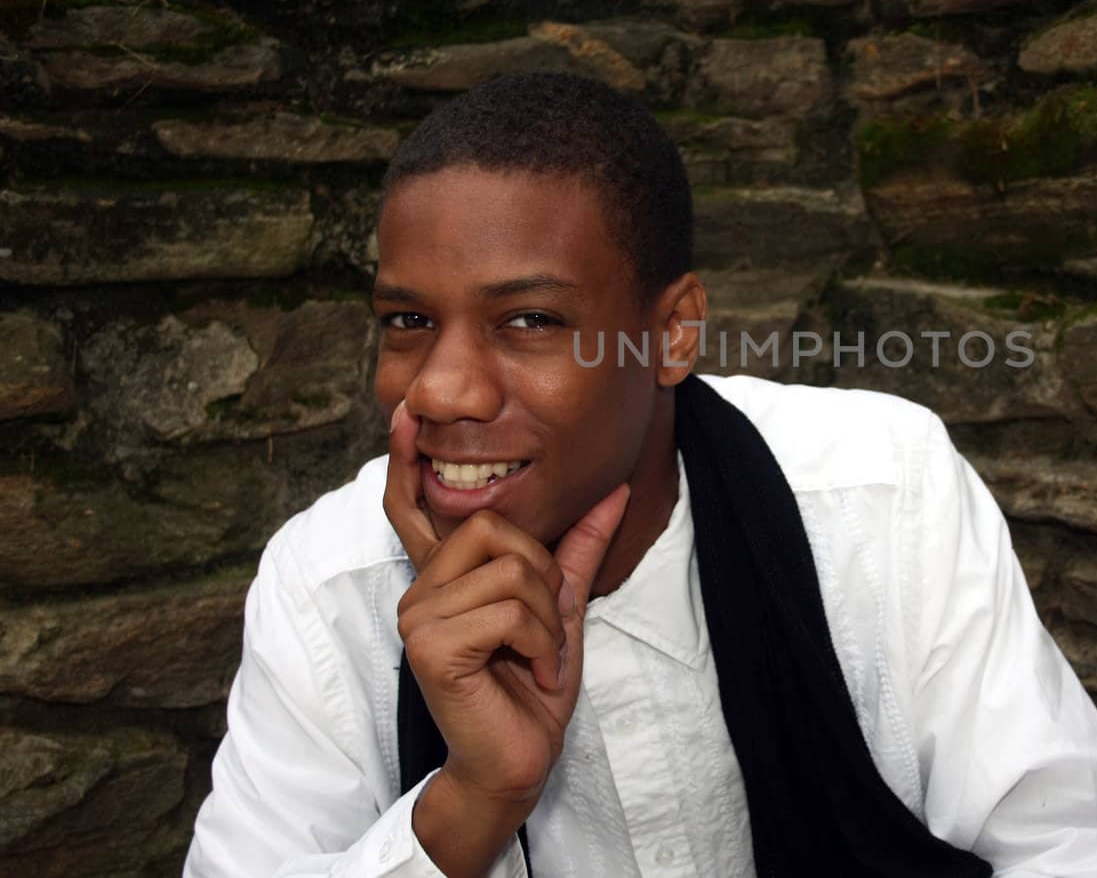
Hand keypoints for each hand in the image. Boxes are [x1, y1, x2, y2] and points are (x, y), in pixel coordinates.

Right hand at [384, 401, 629, 875]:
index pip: (417, 507)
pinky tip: (532, 675)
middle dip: (544, 576)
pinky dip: (542, 645)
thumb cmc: (532, 688)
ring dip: (549, 622)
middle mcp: (419, 589)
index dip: (404, 461)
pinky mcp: (429, 646)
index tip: (404, 413)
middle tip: (543, 632)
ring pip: (513, 572)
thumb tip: (614, 490)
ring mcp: (418, 616)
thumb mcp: (562, 607)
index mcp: (442, 577)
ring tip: (539, 659)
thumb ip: (578, 550)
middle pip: (496, 528)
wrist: (517, 762)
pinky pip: (511, 611)